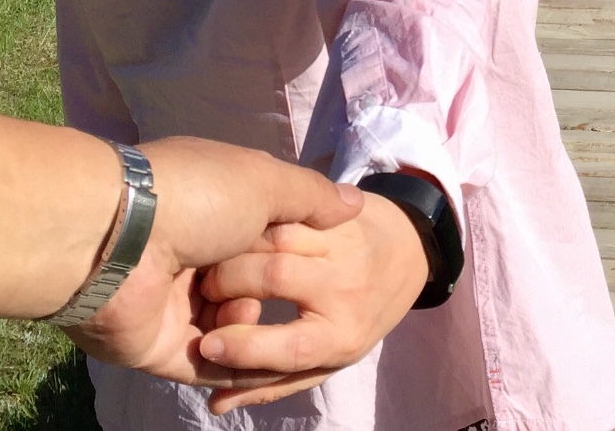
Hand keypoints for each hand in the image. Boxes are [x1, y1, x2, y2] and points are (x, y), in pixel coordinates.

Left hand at [64, 138, 362, 392]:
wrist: (119, 240)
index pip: (263, 233)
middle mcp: (191, 252)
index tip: (317, 253)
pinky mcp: (159, 346)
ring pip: (230, 327)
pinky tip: (236, 347)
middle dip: (269, 287)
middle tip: (277, 285)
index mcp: (211, 208)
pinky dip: (228, 359)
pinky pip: (205, 364)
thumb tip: (353, 204)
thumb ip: (311, 197)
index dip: (290, 243)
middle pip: (249, 283)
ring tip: (243, 312)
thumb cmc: (195, 196)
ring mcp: (173, 301)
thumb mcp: (267, 181)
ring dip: (248, 324)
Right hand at [192, 190, 431, 413]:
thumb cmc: (356, 316)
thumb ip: (273, 380)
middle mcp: (346, 289)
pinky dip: (257, 220)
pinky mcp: (338, 211)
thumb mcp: (327, 358)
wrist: (407, 254)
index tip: (206, 346)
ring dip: (237, 246)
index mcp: (341, 337)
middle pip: (276, 278)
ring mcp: (343, 245)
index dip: (243, 350)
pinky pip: (288, 211)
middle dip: (228, 282)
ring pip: (277, 237)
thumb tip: (216, 404)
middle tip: (206, 290)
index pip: (290, 349)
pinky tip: (240, 230)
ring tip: (218, 258)